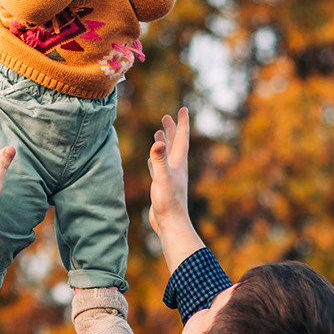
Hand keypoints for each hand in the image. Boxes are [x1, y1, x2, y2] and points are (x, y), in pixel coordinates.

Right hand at [147, 107, 203, 271]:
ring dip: (164, 143)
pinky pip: (159, 168)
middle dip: (172, 129)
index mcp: (178, 163)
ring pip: (167, 155)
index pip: (181, 138)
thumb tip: (158, 141)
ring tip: (159, 132)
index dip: (181, 123)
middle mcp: (176, 168)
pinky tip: (151, 159)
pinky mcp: (163, 187)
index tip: (182, 109)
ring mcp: (170, 177)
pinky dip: (155, 160)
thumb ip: (158, 160)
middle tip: (167, 116)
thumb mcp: (162, 178)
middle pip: (175, 144)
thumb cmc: (168, 202)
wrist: (170, 225)